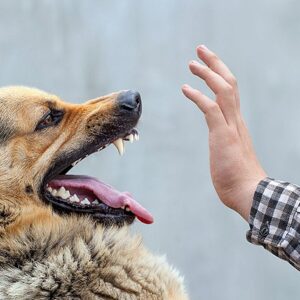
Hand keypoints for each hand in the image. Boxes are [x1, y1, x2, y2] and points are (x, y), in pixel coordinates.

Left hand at [182, 45, 266, 220]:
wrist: (248, 193)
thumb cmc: (238, 179)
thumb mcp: (230, 156)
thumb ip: (226, 146)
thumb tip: (222, 149)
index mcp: (236, 123)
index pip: (231, 92)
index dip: (220, 75)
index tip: (208, 65)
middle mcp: (236, 120)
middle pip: (229, 83)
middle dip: (215, 64)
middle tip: (201, 50)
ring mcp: (230, 127)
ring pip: (223, 90)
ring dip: (207, 73)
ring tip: (192, 63)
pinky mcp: (222, 135)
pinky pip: (210, 109)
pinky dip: (198, 96)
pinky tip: (185, 88)